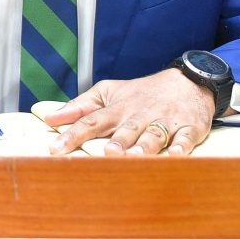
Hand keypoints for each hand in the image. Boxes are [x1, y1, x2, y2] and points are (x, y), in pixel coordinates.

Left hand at [42, 69, 215, 155]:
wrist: (188, 81)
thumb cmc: (142, 93)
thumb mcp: (109, 92)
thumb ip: (80, 106)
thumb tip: (50, 118)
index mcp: (118, 109)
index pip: (92, 121)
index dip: (73, 134)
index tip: (55, 148)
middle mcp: (140, 115)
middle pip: (126, 129)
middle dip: (116, 142)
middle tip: (106, 153)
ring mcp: (165, 121)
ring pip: (153, 135)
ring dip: (143, 147)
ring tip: (133, 157)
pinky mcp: (189, 127)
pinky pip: (185, 138)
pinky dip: (181, 146)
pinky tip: (174, 155)